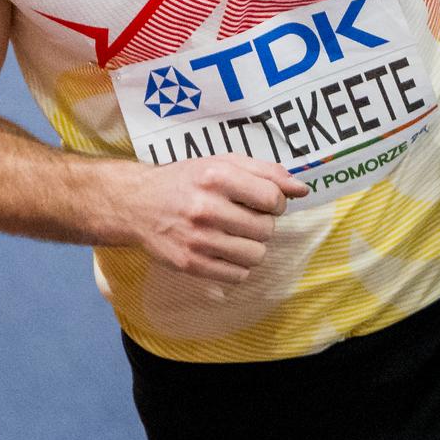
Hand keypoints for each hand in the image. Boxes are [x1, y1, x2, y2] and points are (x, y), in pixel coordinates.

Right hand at [122, 157, 309, 282]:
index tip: (263, 202)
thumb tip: (302, 189)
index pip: (272, 198)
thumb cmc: (186, 181)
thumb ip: (265, 172)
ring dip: (251, 247)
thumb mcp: (222, 163)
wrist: (137, 204)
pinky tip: (222, 250)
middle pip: (266, 230)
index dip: (276, 202)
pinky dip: (236, 266)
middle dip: (262, 225)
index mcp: (216, 176)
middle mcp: (206, 207)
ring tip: (233, 235)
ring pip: (255, 255)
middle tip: (243, 218)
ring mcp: (197, 239)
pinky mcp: (190, 264)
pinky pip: (237, 276)